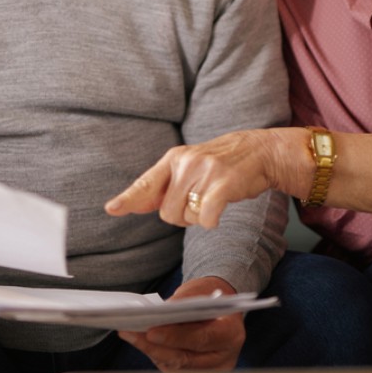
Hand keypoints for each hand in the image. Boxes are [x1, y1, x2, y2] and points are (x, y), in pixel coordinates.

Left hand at [105, 129, 290, 228]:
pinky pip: (205, 219)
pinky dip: (211, 221)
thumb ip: (164, 185)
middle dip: (183, 215)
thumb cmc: (221, 164)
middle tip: (201, 199)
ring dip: (198, 217)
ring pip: (185, 218)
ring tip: (213, 198)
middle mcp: (185, 163)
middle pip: (167, 213)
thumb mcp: (189, 166)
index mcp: (173, 158)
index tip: (111, 209)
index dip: (128, 199)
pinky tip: (220, 209)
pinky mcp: (222, 184)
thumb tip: (134, 203)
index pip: (146, 183)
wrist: (259, 151)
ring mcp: (204, 172)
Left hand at [116, 276, 245, 372]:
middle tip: (130, 333)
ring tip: (129, 334)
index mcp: (231, 333)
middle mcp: (225, 357)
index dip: (175, 337)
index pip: (202, 338)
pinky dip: (156, 356)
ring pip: (176, 367)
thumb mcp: (199, 292)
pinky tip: (140, 342)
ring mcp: (212, 371)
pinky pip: (174, 370)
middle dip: (155, 346)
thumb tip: (154, 315)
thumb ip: (182, 304)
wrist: (221, 310)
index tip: (151, 331)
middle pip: (185, 358)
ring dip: (151, 351)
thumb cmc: (209, 296)